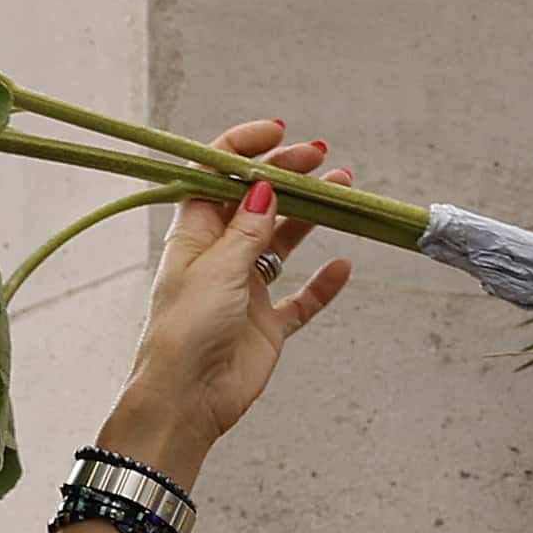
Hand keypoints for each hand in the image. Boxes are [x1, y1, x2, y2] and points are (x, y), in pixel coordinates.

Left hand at [105, 120, 357, 478]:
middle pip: (258, 202)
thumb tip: (265, 188)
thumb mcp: (217, 268)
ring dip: (312, 216)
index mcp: (196, 234)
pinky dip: (323, 283)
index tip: (279, 133)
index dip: (245, 149)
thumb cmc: (187, 331)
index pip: (218, 176)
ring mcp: (247, 289)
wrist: (188, 399)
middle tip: (325, 159)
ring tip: (346, 191)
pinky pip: (301, 298)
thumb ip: (246, 229)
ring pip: (284, 241)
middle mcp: (222, 255)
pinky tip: (343, 265)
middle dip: (289, 175)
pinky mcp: (269, 325)